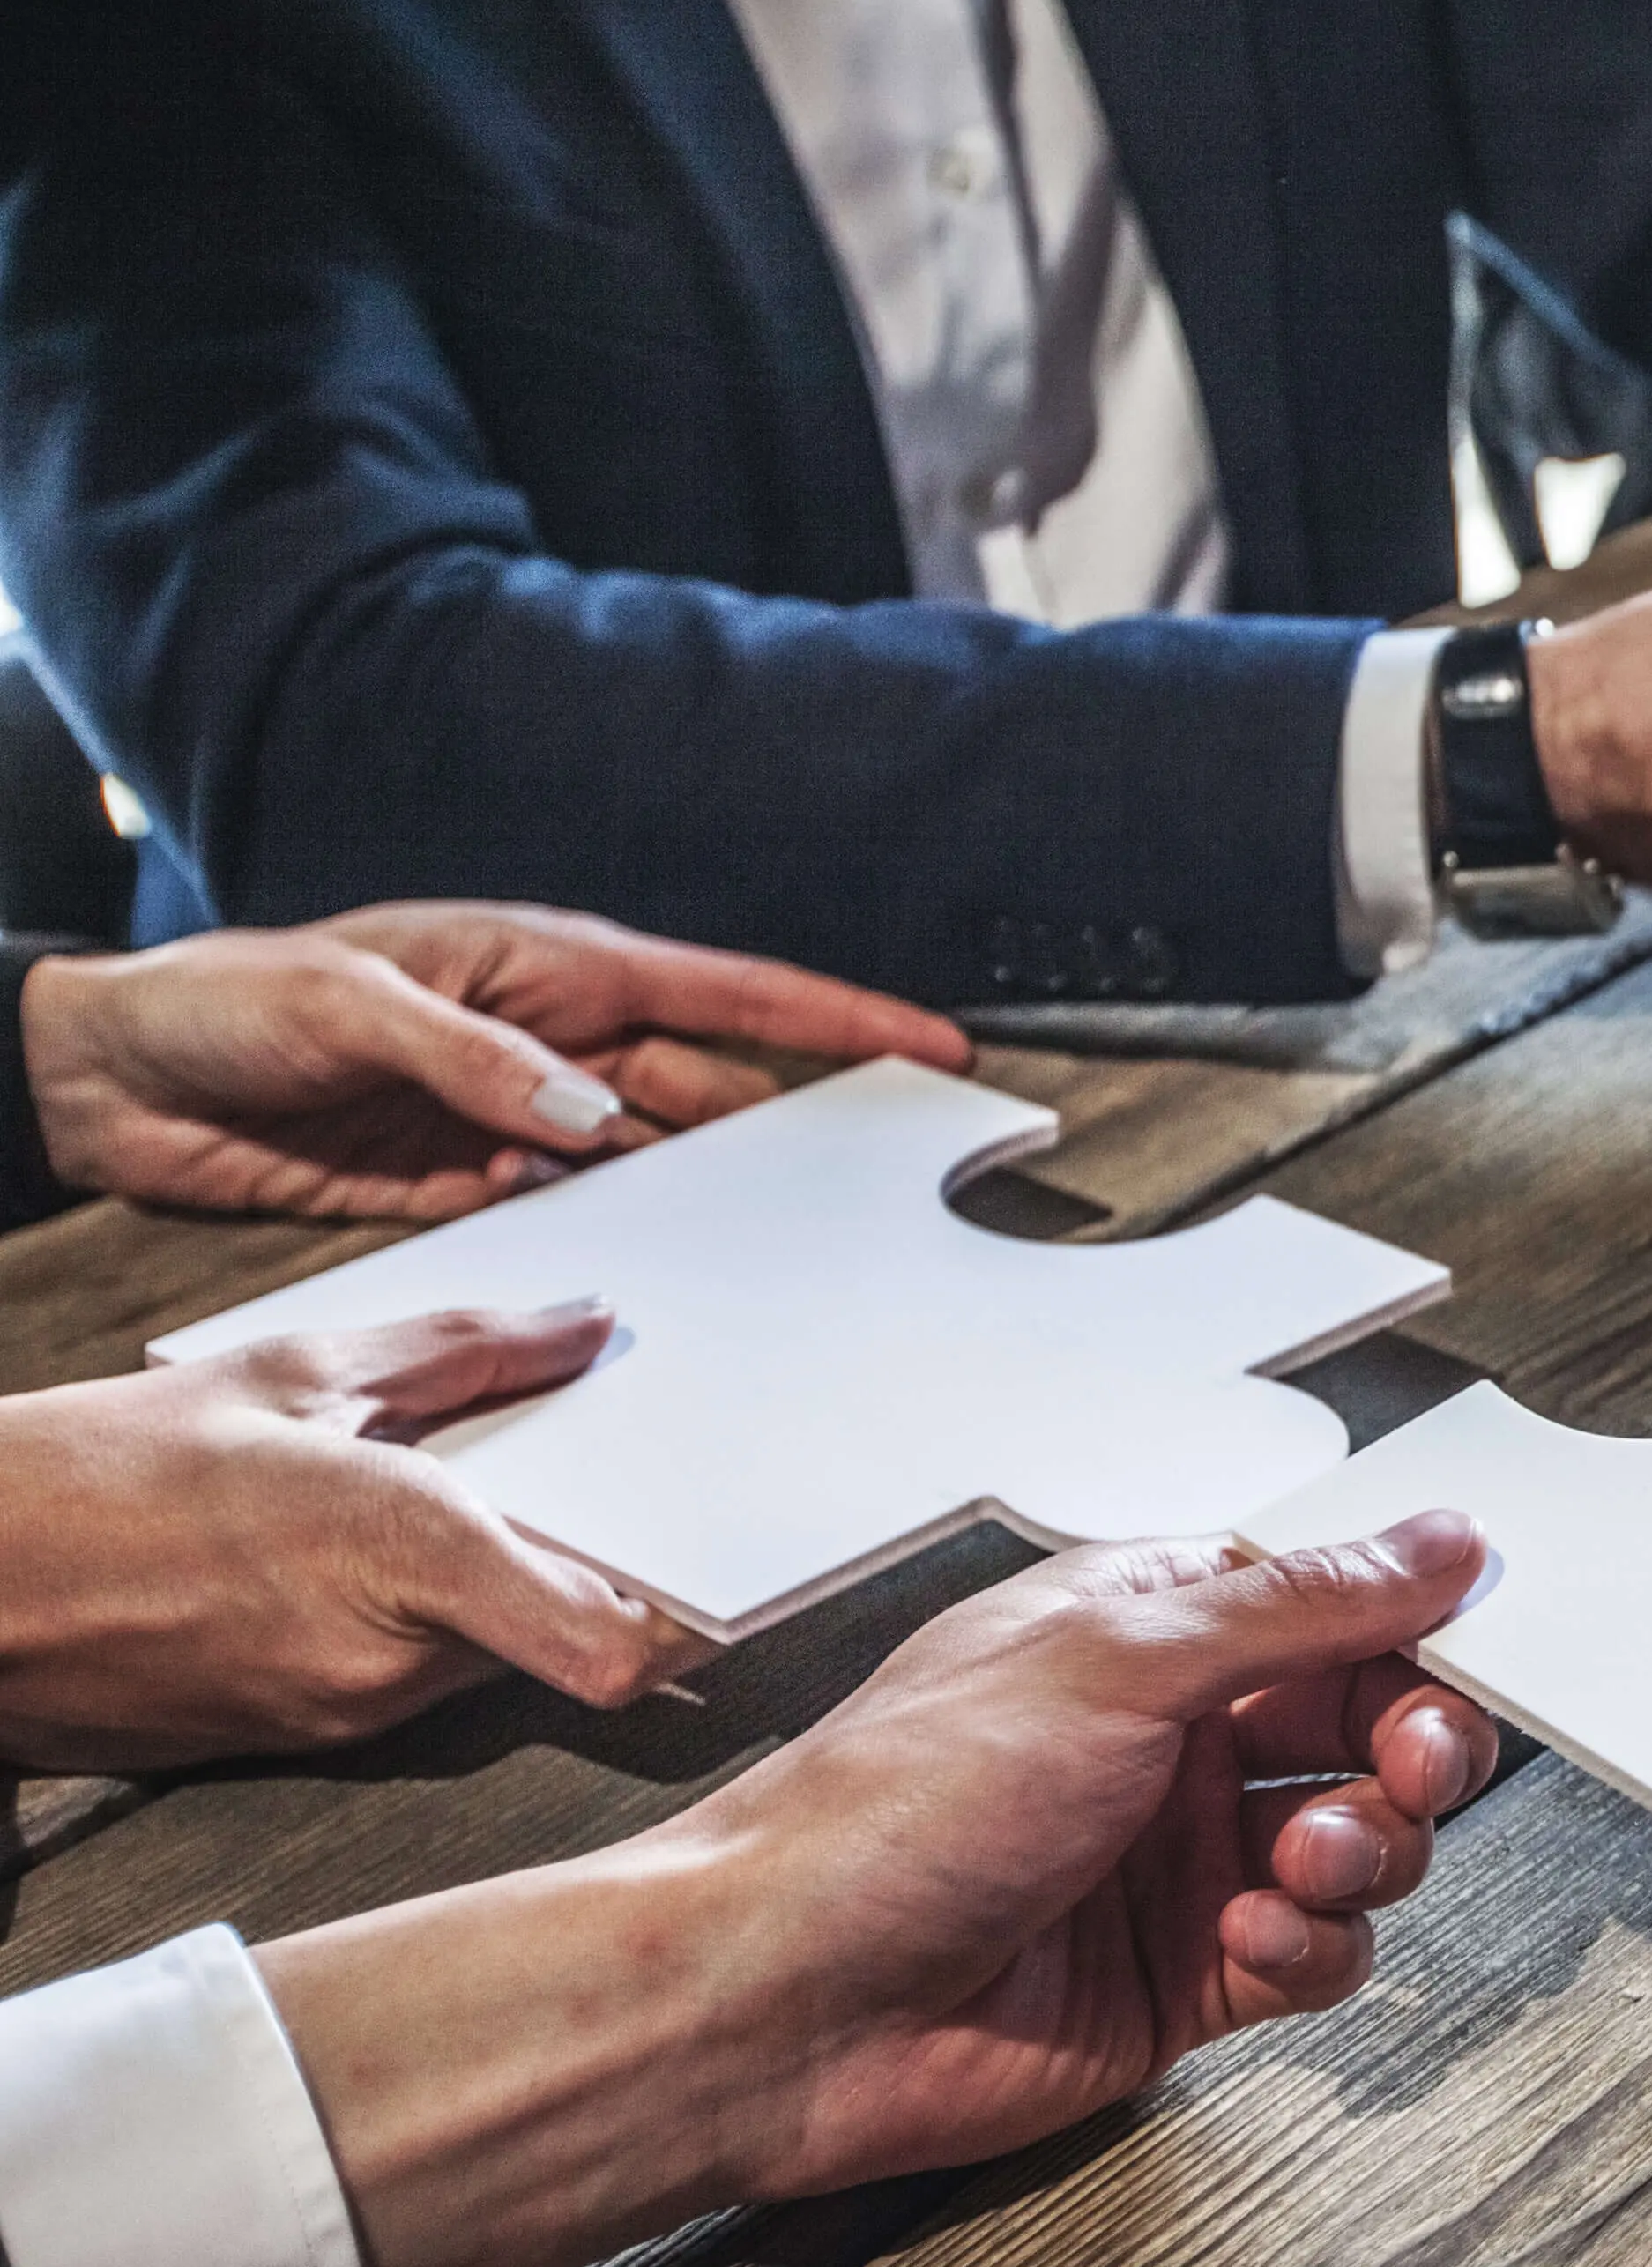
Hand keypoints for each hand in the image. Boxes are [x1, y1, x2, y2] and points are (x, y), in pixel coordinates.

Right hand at [0, 1305, 694, 1769]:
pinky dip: (435, 1632)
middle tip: (623, 1506)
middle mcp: (388, 1661)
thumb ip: (463, 1350)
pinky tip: (386, 1570)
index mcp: (399, 1554)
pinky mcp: (306, 1741)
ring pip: (498, 1663)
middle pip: (573, 1643)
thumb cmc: (101, 1469)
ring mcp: (345, 1717)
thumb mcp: (291, 1369)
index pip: (612, 1644)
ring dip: (514, 1602)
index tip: (722, 1568)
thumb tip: (585, 1326)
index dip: (689, 1616)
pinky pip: (419, 1686)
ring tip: (480, 1517)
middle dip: (605, 1580)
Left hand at [21, 903, 968, 1222]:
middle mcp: (551, 1048)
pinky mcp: (470, 1194)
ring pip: (654, 1173)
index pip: (726, 996)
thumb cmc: (221, 999)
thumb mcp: (347, 1004)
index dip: (836, 1021)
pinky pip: (573, 1229)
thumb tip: (590, 1119)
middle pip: (710, 1099)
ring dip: (703, 1214)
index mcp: (546, 972)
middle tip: (869, 1200)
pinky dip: (611, 1259)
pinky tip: (640, 1294)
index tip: (930, 1047)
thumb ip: (477, 1061)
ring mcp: (516, 1125)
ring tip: (770, 1267)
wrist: (107, 1076)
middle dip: (794, 1139)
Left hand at [255, 1518, 1499, 2266]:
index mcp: (1148, 1634)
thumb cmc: (892, 1816)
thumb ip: (1299, 1603)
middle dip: (1410, 1749)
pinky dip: (1312, 1951)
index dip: (1417, 1635)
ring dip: (1364, 1854)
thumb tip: (1442, 1540)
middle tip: (1407, 1770)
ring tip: (1299, 1869)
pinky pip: (1318, 1955)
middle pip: (1369, 1727)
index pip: (1336, 1610)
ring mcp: (1181, 1863)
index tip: (1474, 1660)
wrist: (779, 2009)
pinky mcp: (1188, 1979)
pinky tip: (1250, 1946)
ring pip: (1362, 1845)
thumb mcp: (1115, 1662)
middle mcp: (1174, 1741)